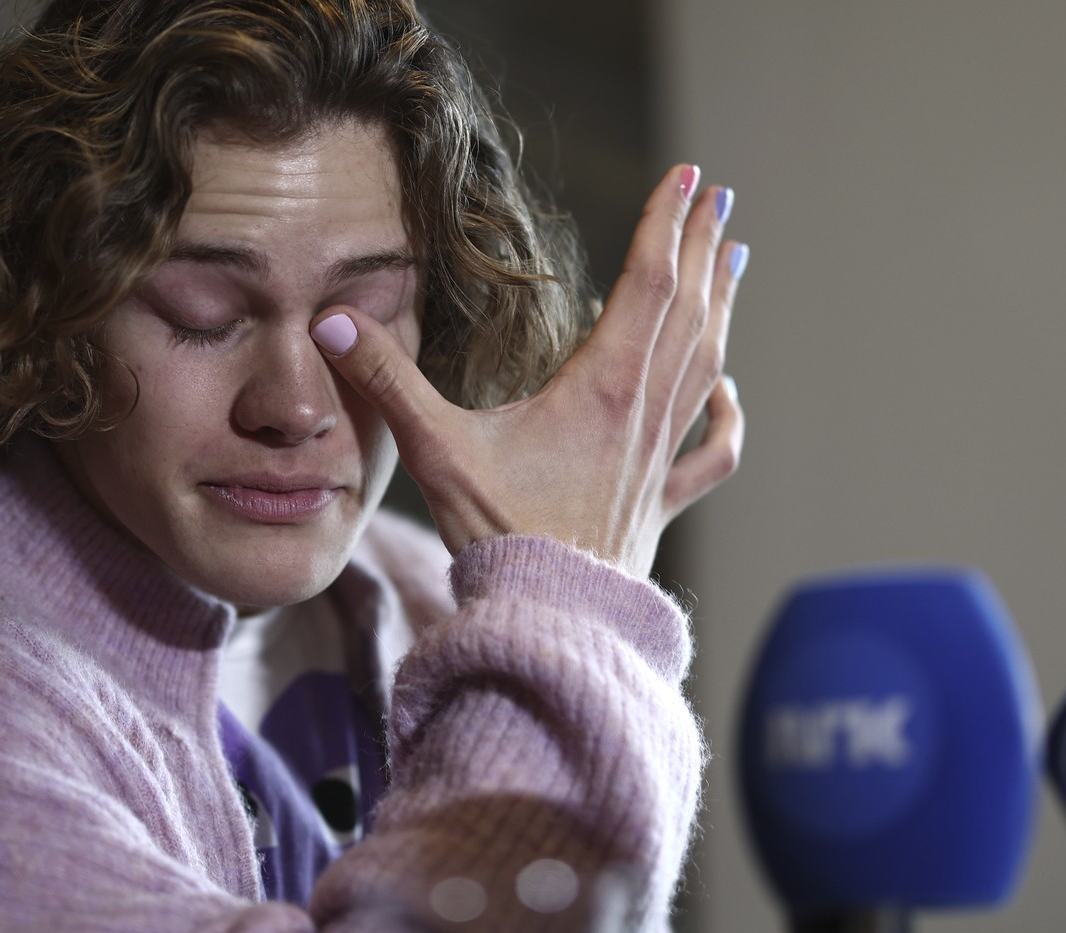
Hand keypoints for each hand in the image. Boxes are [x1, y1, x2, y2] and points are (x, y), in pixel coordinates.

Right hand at [311, 164, 745, 578]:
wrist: (548, 622)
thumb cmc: (498, 539)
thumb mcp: (435, 451)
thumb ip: (386, 381)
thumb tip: (333, 321)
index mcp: (600, 389)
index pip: (646, 284)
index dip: (664, 224)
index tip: (687, 177)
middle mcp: (642, 415)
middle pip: (687, 312)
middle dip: (700, 248)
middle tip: (716, 197)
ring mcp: (657, 460)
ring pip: (706, 365)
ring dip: (719, 307)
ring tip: (732, 260)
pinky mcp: (658, 503)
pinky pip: (711, 453)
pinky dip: (727, 416)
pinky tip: (729, 391)